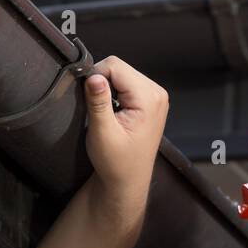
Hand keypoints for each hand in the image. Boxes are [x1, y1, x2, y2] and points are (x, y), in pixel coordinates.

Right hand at [82, 55, 168, 198]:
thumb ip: (98, 102)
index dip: (95, 78)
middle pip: (118, 67)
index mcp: (149, 98)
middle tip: (100, 112)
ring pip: (120, 74)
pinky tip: (115, 114)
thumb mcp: (102, 133)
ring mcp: (155, 97)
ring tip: (108, 115)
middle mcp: (156, 93)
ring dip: (108, 89)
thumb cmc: (117, 164)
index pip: (114, 65)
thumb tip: (93, 76)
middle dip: (102, 84)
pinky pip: (125, 84)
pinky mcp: (149, 101)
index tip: (90, 101)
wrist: (128, 182)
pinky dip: (114, 94)